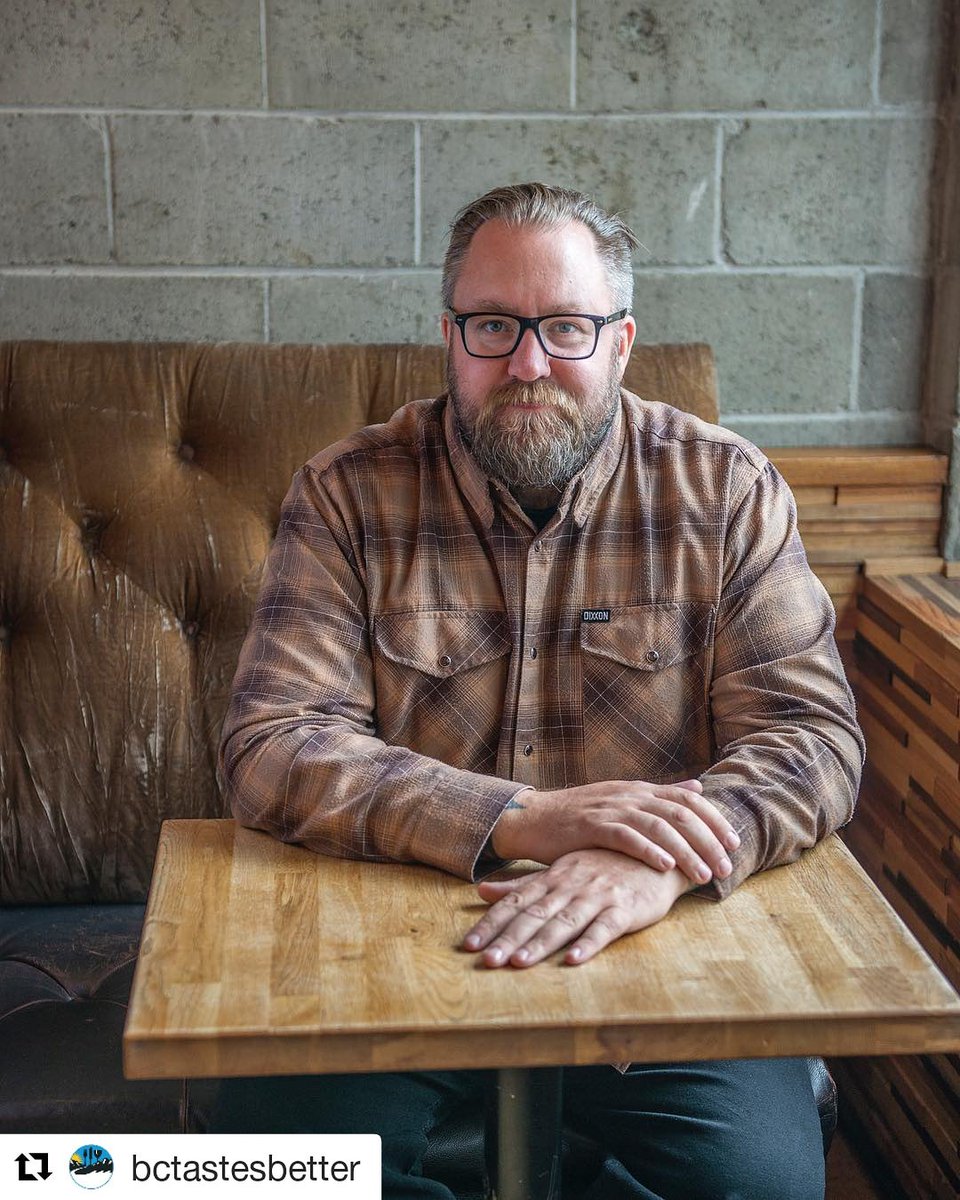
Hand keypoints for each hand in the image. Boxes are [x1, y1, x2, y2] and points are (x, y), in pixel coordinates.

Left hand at [463, 849, 691, 967]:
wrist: (657, 854)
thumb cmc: (604, 865)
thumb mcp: (560, 871)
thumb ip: (522, 884)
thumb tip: (481, 891)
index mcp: (553, 878)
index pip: (515, 903)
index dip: (491, 923)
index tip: (468, 945)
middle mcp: (570, 886)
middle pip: (534, 915)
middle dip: (508, 938)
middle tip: (486, 961)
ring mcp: (598, 896)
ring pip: (564, 922)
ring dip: (541, 943)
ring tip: (519, 963)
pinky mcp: (625, 909)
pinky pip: (605, 927)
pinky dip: (588, 943)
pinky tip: (573, 960)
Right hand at [491, 778, 738, 885]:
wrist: (531, 818)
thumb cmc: (578, 817)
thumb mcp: (622, 799)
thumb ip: (660, 795)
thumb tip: (697, 786)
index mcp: (639, 789)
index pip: (688, 798)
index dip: (714, 819)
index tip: (733, 843)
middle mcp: (629, 795)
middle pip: (680, 813)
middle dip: (708, 841)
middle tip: (725, 867)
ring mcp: (610, 808)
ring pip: (659, 826)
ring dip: (686, 852)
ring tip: (703, 875)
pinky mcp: (591, 825)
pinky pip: (626, 836)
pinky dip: (649, 851)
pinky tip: (666, 867)